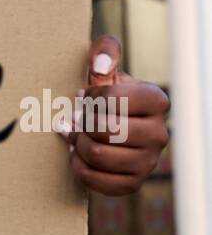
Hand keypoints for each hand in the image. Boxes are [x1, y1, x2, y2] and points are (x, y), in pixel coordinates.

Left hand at [62, 35, 169, 194]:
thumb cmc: (109, 93)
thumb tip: (100, 67)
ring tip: (75, 134)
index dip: (89, 98)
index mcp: (156, 100)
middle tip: (75, 118)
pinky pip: (97, 181)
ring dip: (77, 143)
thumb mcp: (108, 66)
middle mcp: (159, 133)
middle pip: (105, 130)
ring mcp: (149, 161)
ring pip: (98, 155)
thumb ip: (105, 51)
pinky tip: (77, 154)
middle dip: (81, 123)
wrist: (114, 123)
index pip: (111, 99)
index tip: (85, 96)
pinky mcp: (134, 183)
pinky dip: (79, 166)